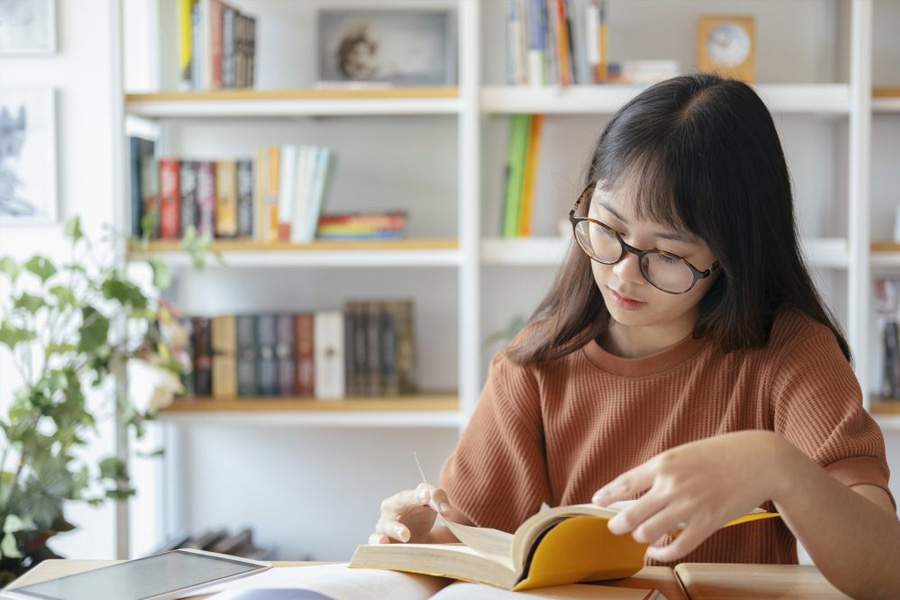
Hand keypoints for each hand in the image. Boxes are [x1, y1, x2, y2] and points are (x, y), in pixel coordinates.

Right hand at [368, 483, 453, 544]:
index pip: (415, 493)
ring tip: (406, 535)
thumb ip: (439, 501)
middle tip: (423, 501)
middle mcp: (391, 510)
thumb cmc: (421, 517)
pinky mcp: (380, 544)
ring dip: (395, 529)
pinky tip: (384, 543)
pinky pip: (375, 541)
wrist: (416, 540)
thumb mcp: (432, 505)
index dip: (420, 495)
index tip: (428, 496)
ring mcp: (384, 526)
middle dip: (410, 502)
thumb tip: (446, 511)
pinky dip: (377, 542)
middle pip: (398, 502)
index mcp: (404, 498)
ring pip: (386, 526)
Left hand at [592, 430, 794, 561]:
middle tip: (615, 527)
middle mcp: (672, 485)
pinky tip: (657, 551)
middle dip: (618, 525)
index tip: (597, 501)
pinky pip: (678, 546)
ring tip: (640, 536)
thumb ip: (662, 471)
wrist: (759, 460)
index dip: (607, 495)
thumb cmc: (721, 454)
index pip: (625, 483)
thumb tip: (640, 490)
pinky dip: (662, 553)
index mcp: (664, 463)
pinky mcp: (708, 523)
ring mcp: (689, 506)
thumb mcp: (684, 453)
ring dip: (640, 537)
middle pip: (631, 514)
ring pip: (649, 532)